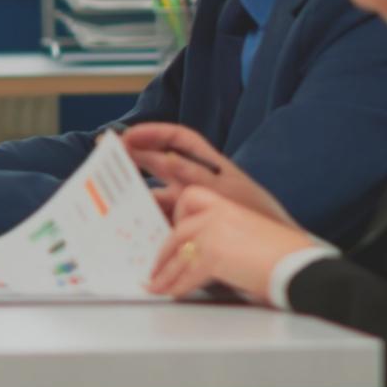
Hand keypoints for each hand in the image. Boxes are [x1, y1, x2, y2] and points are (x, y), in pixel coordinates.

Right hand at [122, 122, 293, 226]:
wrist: (281, 254)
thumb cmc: (261, 218)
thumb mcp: (228, 192)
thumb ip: (196, 175)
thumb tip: (164, 157)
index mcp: (211, 167)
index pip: (178, 140)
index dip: (153, 132)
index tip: (129, 135)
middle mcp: (199, 183)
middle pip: (159, 163)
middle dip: (133, 157)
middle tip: (105, 155)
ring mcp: (193, 205)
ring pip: (158, 194)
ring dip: (137, 194)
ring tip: (113, 195)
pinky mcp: (190, 227)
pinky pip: (164, 219)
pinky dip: (149, 221)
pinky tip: (135, 226)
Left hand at [147, 186, 315, 299]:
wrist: (301, 266)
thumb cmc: (286, 255)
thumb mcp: (252, 232)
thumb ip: (226, 235)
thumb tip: (206, 253)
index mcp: (228, 205)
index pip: (191, 199)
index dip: (178, 217)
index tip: (172, 234)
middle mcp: (216, 215)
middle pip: (178, 232)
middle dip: (164, 254)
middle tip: (156, 267)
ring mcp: (212, 234)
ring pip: (178, 255)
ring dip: (165, 275)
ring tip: (156, 286)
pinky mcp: (213, 256)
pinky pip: (187, 274)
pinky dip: (177, 286)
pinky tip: (172, 293)